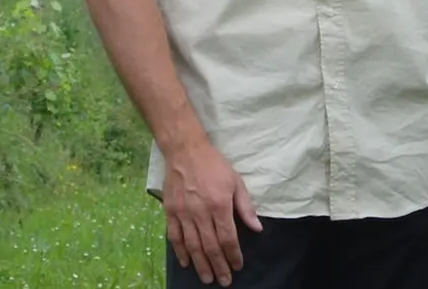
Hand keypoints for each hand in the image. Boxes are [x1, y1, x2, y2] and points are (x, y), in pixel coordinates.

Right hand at [162, 137, 262, 285]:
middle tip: (224, 281)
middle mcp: (201, 212)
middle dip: (219, 266)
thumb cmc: (214, 165)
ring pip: (193, 245)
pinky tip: (186, 262)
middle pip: (210, 246)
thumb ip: (245, 207)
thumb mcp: (236, 181)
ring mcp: (184, 213)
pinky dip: (180, 251)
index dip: (233, 255)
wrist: (185, 150)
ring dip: (200, 264)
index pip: (228, 238)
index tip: (238, 266)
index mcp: (220, 205)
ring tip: (207, 278)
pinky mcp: (170, 211)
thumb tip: (257, 228)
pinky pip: (175, 236)